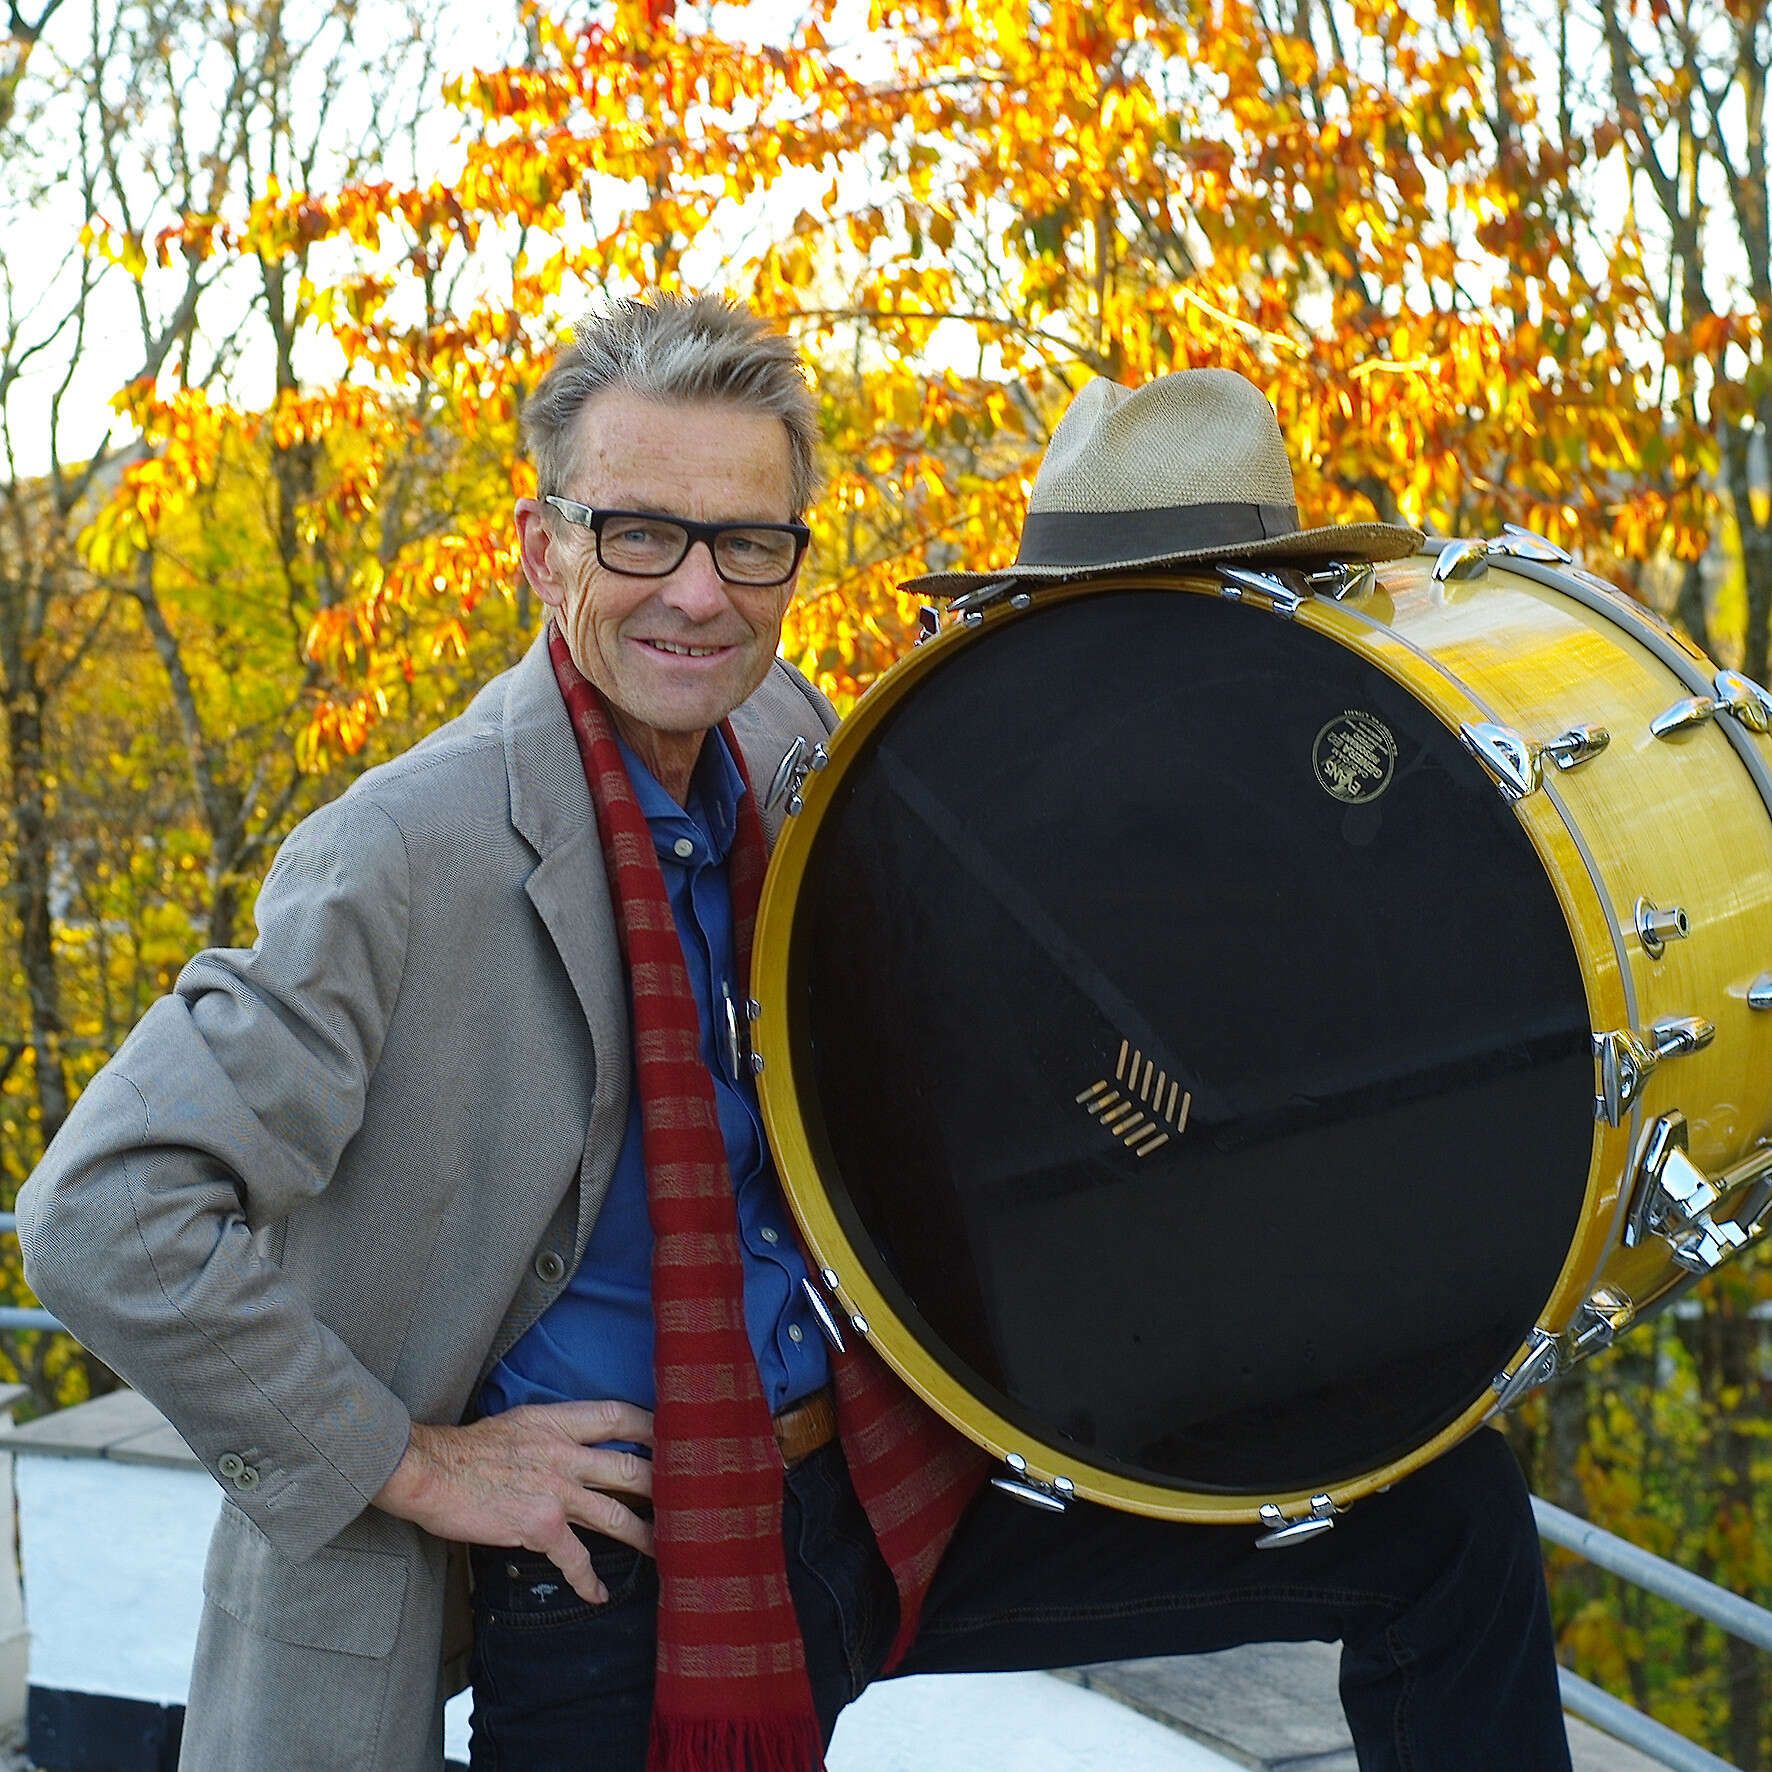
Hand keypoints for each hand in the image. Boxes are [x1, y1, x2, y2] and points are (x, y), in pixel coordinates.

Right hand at [372, 1399, 654, 1601]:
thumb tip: (578, 1443)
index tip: (677, 1434)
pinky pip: (576, 1557)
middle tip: (690, 1496)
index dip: (652, 1424)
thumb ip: (554, 1431)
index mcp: (559, 1421)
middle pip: (630, 1465)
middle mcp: (565, 1452)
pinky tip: (598, 1594)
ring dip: (644, 1534)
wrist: (430, 1472)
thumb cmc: (467, 1448)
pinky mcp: (541, 1525)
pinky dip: (589, 1579)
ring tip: (665, 1547)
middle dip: (663, 1484)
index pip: (619, 1415)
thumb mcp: (519, 1421)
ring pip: (616, 1513)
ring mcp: (556, 1490)